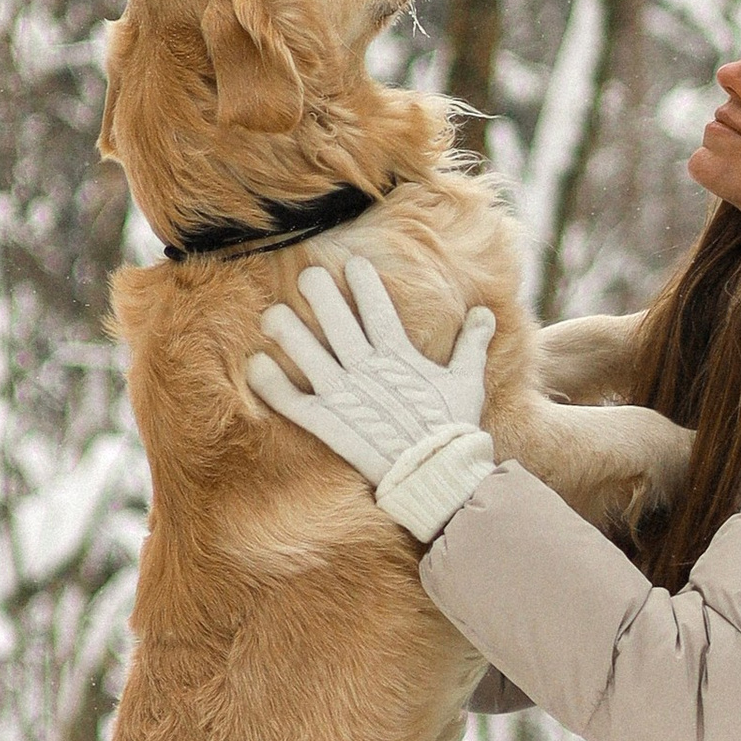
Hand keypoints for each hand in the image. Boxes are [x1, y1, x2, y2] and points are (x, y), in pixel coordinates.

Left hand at [248, 260, 493, 487]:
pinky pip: (294, 404)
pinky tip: (255, 366)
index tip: (353, 263)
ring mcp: (346, 399)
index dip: (365, 285)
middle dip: (322, 296)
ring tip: (271, 315)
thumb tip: (486, 313)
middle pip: (338, 325)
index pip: (378, 311)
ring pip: (310, 358)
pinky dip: (273, 387)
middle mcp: (368, 372)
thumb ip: (473, 344)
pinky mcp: (330, 427)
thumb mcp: (468, 381)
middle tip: (307, 274)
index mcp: (400, 358)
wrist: (437, 477)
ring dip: (290, 335)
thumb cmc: (452, 429)